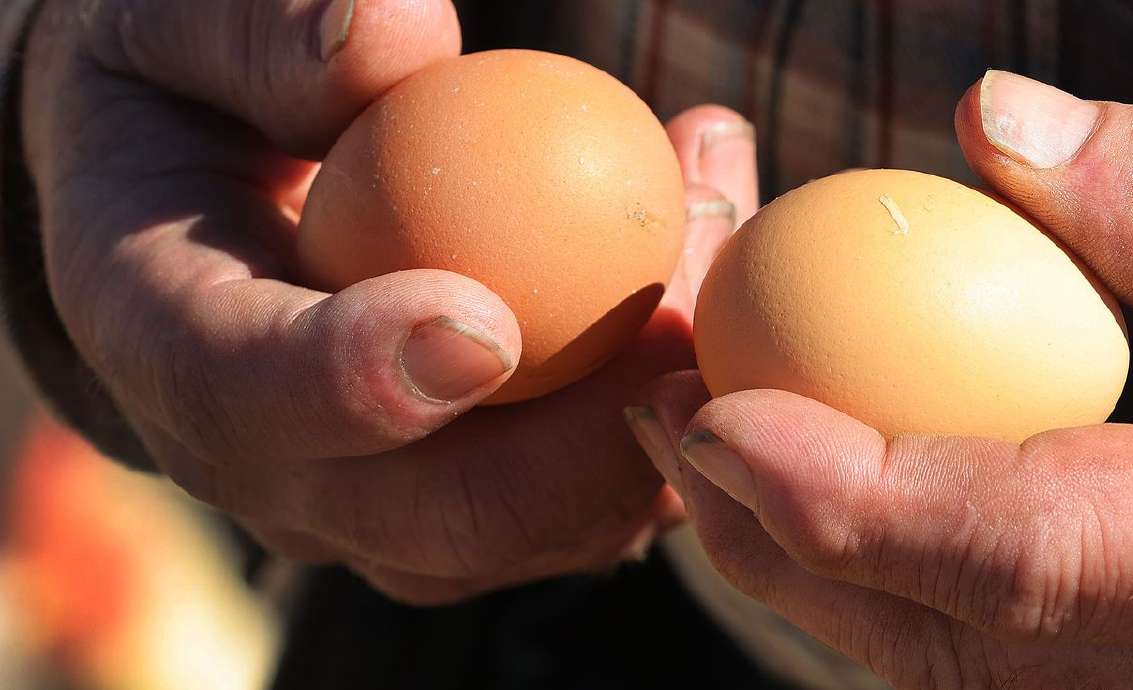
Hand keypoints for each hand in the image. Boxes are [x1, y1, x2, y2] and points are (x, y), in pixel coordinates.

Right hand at [21, 0, 756, 603]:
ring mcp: (391, 511)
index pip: (248, 397)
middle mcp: (282, 472)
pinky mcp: (479, 508)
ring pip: (562, 520)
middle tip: (693, 247)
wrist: (201, 218)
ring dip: (674, 386)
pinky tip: (707, 240)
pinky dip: (678, 385)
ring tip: (716, 197)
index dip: (365, 382)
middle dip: (599, 418)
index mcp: (168, 353)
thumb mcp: (171, 31)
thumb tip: (404, 34)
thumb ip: (259, 36)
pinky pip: (604, 486)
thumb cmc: (183, 103)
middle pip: (453, 519)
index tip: (488, 320)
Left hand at [631, 70, 1132, 687]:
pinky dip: (862, 552)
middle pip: (941, 633)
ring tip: (699, 424)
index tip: (714, 419)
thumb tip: (989, 123)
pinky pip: (965, 631)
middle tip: (664, 402)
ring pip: (936, 650)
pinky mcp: (1128, 650)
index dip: (851, 500)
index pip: (1027, 561)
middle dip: (771, 530)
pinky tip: (801, 461)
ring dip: (793, 544)